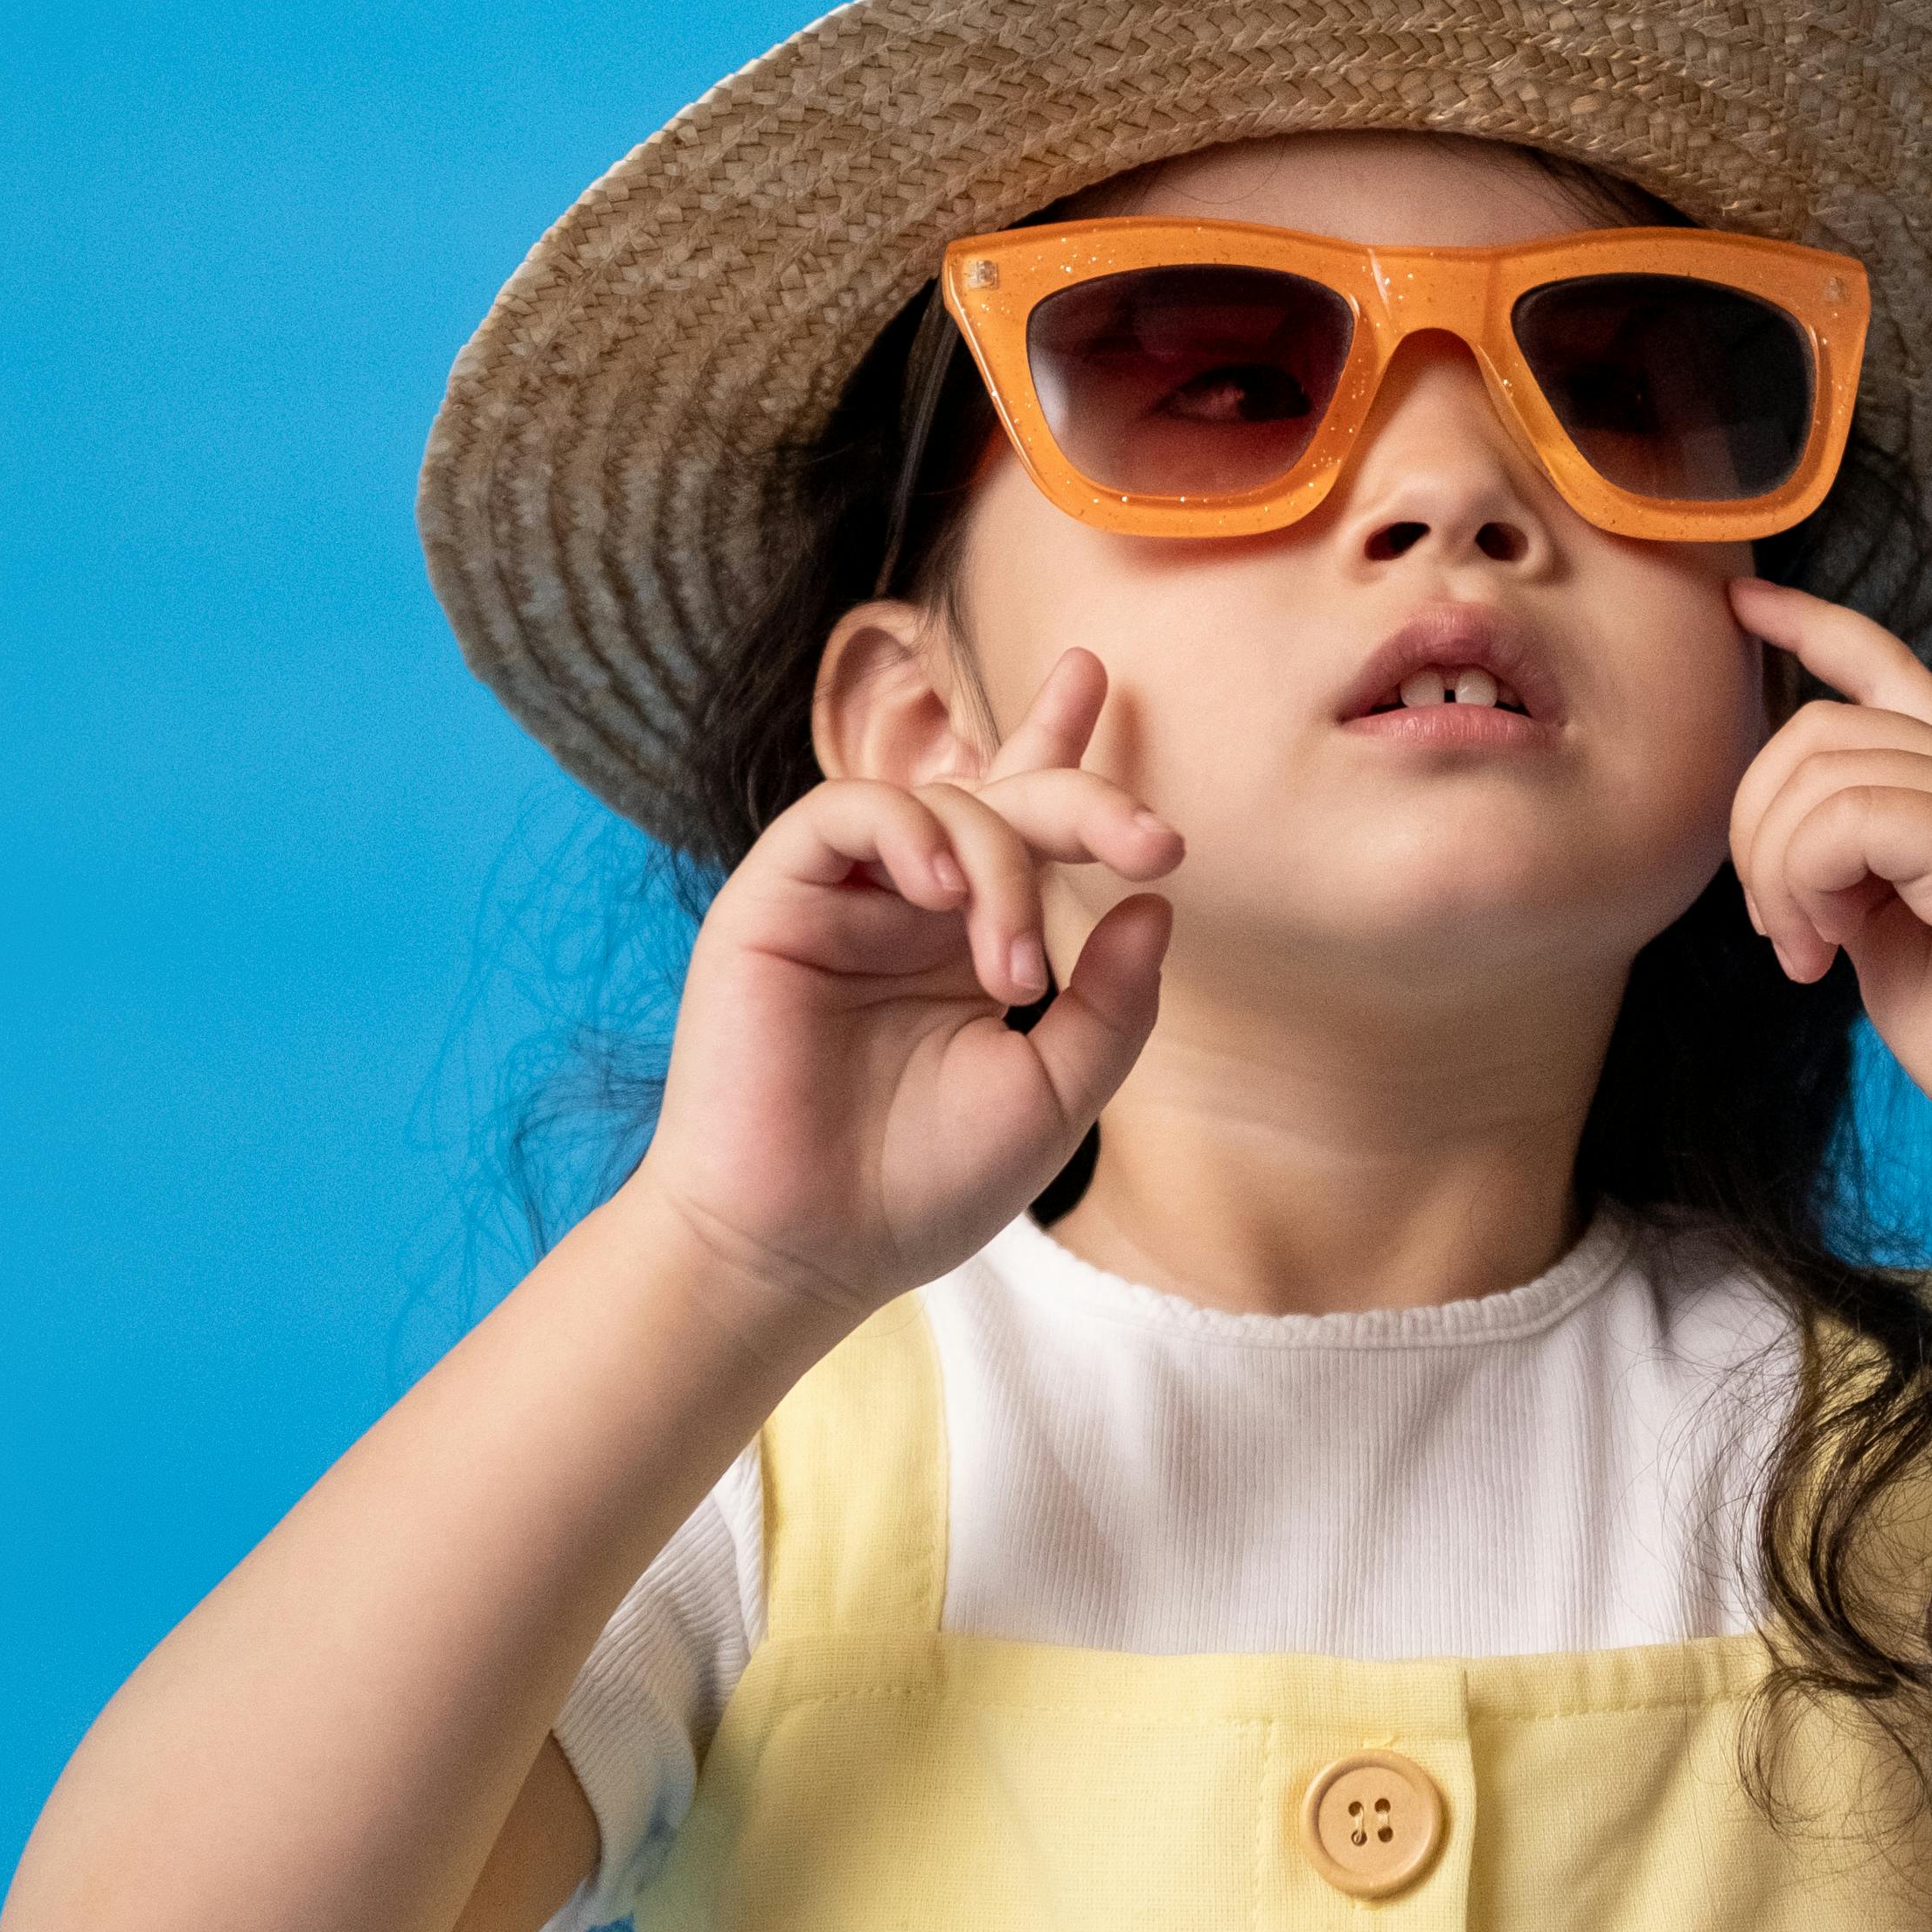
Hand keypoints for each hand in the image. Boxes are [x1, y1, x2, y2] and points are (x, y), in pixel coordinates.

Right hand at [626, 648, 1180, 1335]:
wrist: (806, 1251)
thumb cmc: (920, 1187)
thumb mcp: (1052, 1095)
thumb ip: (1111, 1005)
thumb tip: (1157, 904)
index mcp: (967, 940)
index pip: (1017, 817)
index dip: (1056, 741)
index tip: (1100, 680)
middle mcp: (907, 906)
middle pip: (999, 797)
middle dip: (1082, 797)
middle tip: (1150, 838)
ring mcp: (841, 899)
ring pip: (938, 804)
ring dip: (1000, 868)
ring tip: (1013, 969)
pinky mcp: (774, 901)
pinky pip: (846, 815)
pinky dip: (910, 832)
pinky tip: (943, 892)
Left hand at [1725, 579, 1931, 1192]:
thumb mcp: (1891, 928)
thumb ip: (1849, 859)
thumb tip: (1776, 828)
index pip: (1885, 665)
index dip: (1809, 624)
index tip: (1738, 600)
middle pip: (1815, 728)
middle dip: (1758, 827)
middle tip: (1779, 930)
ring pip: (1820, 776)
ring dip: (1777, 873)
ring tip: (1806, 952)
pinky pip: (1846, 820)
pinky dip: (1805, 886)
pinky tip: (1823, 956)